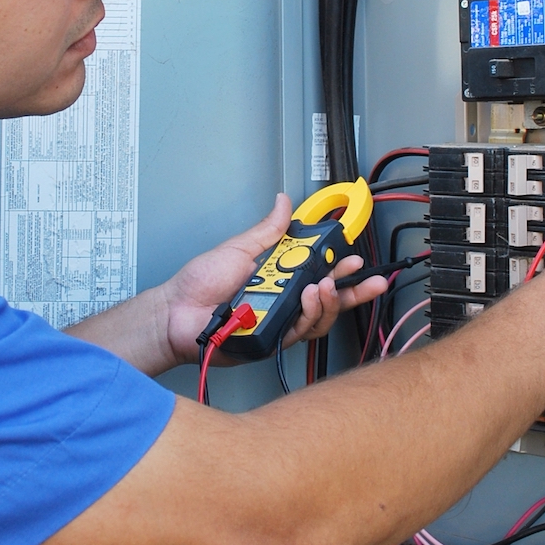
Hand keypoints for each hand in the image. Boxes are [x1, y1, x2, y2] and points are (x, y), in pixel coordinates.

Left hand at [161, 194, 387, 366]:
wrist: (175, 312)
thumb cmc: (199, 284)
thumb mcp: (238, 248)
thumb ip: (267, 231)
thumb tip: (283, 203)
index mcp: (278, 278)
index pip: (318, 272)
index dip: (340, 268)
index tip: (355, 259)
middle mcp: (282, 302)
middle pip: (327, 300)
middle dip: (353, 292)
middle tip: (368, 282)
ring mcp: (278, 323)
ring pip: (317, 318)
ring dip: (327, 301)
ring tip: (324, 285)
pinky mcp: (271, 341)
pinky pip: (297, 332)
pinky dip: (306, 315)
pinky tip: (307, 299)